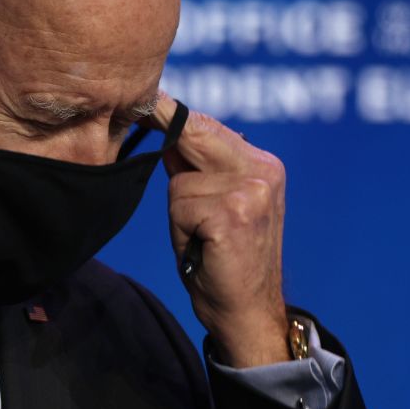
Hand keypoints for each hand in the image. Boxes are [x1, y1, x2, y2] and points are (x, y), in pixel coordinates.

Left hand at [147, 93, 289, 366]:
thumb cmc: (222, 258)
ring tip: (201, 237)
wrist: (246, 311)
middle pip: (193, 136)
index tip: (146, 97)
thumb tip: (164, 130)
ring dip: (179, 211)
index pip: (207, 126)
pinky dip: (182, 230)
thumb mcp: (211, 204)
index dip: (171, 114)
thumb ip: (194, 168)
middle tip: (151, 132)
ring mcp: (251, 190)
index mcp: (262, 164)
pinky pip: (181, 207)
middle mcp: (262, 169)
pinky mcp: (234, 214)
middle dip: (169, 143)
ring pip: (180, 181)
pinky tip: (204, 248)